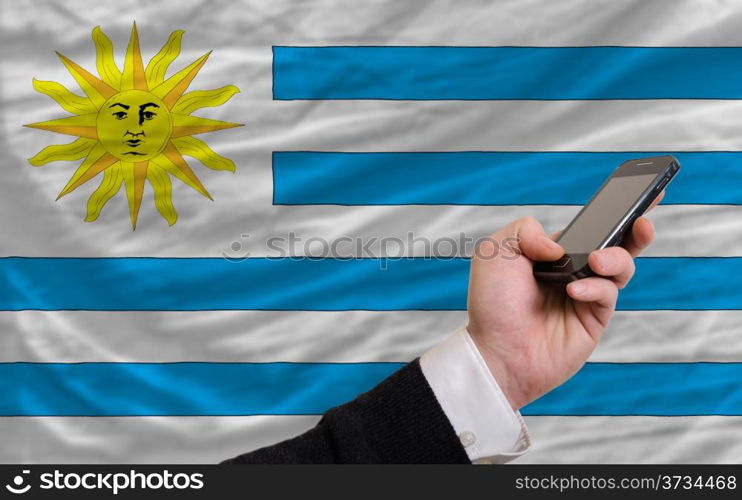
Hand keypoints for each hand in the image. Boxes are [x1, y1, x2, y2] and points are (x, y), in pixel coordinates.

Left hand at [466, 193, 661, 409]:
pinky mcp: (595, 319)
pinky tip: (574, 291)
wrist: (495, 351)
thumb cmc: (492, 304)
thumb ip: (524, 231)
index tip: (634, 191)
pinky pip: (608, 294)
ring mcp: (587, 295)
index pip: (586, 227)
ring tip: (595, 261)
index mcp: (552, 253)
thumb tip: (559, 245)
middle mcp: (573, 271)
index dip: (610, 211)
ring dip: (615, 258)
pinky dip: (595, 288)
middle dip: (635, 227)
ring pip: (620, 266)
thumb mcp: (494, 253)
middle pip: (615, 243)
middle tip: (642, 219)